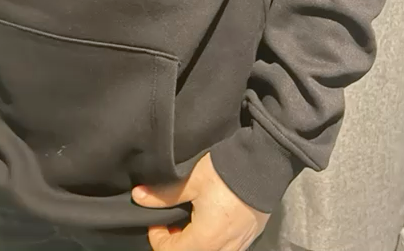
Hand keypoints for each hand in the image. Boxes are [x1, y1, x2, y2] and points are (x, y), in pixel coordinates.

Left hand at [132, 152, 268, 250]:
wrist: (264, 161)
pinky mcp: (251, 236)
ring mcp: (241, 244)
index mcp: (207, 240)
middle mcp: (225, 249)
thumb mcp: (192, 180)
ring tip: (191, 221)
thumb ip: (164, 193)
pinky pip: (227, 248)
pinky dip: (213, 241)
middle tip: (171, 222)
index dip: (158, 239)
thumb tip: (138, 196)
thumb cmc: (227, 172)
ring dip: (196, 243)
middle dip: (177, 244)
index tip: (156, 221)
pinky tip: (212, 220)